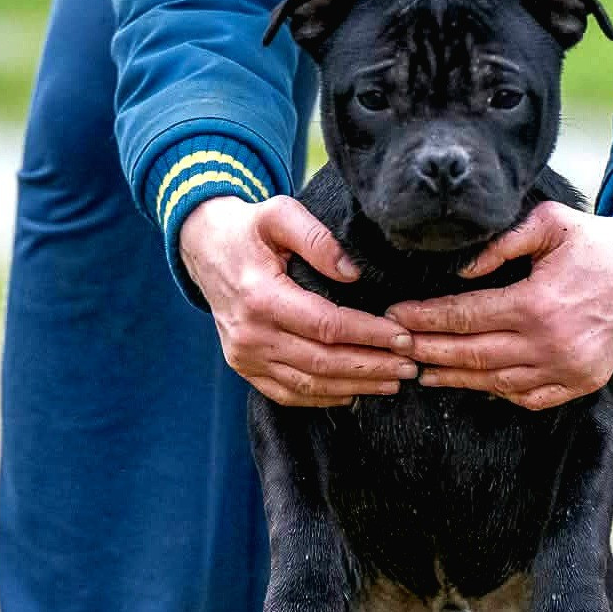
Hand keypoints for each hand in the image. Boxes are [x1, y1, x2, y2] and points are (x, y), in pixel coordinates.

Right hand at [180, 195, 415, 406]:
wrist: (202, 247)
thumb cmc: (248, 229)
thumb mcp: (279, 214)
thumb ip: (317, 238)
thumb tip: (353, 274)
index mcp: (260, 297)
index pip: (327, 325)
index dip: (369, 334)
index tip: (403, 336)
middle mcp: (250, 334)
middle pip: (322, 362)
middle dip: (372, 367)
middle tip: (410, 366)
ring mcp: (244, 356)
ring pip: (309, 383)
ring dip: (355, 387)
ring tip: (392, 382)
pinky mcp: (244, 367)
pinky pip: (287, 394)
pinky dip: (323, 398)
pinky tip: (353, 394)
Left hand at [387, 205, 612, 409]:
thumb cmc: (596, 242)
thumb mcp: (549, 223)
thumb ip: (501, 242)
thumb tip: (459, 270)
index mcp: (538, 304)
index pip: (465, 316)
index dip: (425, 318)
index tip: (395, 316)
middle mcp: (551, 345)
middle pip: (472, 354)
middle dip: (428, 351)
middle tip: (394, 347)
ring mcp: (567, 370)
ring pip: (495, 381)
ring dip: (455, 377)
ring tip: (423, 371)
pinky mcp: (580, 384)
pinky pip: (527, 397)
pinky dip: (496, 390)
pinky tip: (472, 382)